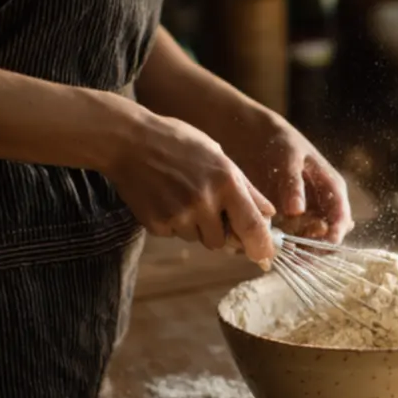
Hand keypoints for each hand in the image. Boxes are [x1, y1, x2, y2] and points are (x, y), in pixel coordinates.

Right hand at [103, 110, 276, 262]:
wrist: (128, 141)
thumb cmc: (178, 143)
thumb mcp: (219, 156)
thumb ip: (246, 188)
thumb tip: (269, 214)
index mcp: (226, 182)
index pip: (252, 226)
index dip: (262, 247)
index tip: (265, 256)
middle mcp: (204, 202)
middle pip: (222, 241)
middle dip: (220, 231)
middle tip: (208, 208)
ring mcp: (178, 215)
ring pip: (198, 239)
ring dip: (195, 226)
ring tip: (182, 195)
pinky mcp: (156, 224)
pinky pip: (174, 235)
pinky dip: (173, 223)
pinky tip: (165, 198)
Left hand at [217, 109, 352, 244]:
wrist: (259, 138)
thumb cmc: (280, 142)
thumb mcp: (288, 158)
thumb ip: (292, 184)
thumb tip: (296, 210)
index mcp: (333, 189)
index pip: (341, 220)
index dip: (333, 237)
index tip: (318, 247)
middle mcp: (324, 205)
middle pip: (326, 236)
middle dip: (313, 249)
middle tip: (294, 255)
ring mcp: (307, 214)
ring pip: (308, 241)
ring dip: (296, 250)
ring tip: (278, 253)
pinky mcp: (289, 219)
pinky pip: (289, 238)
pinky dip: (280, 244)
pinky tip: (266, 244)